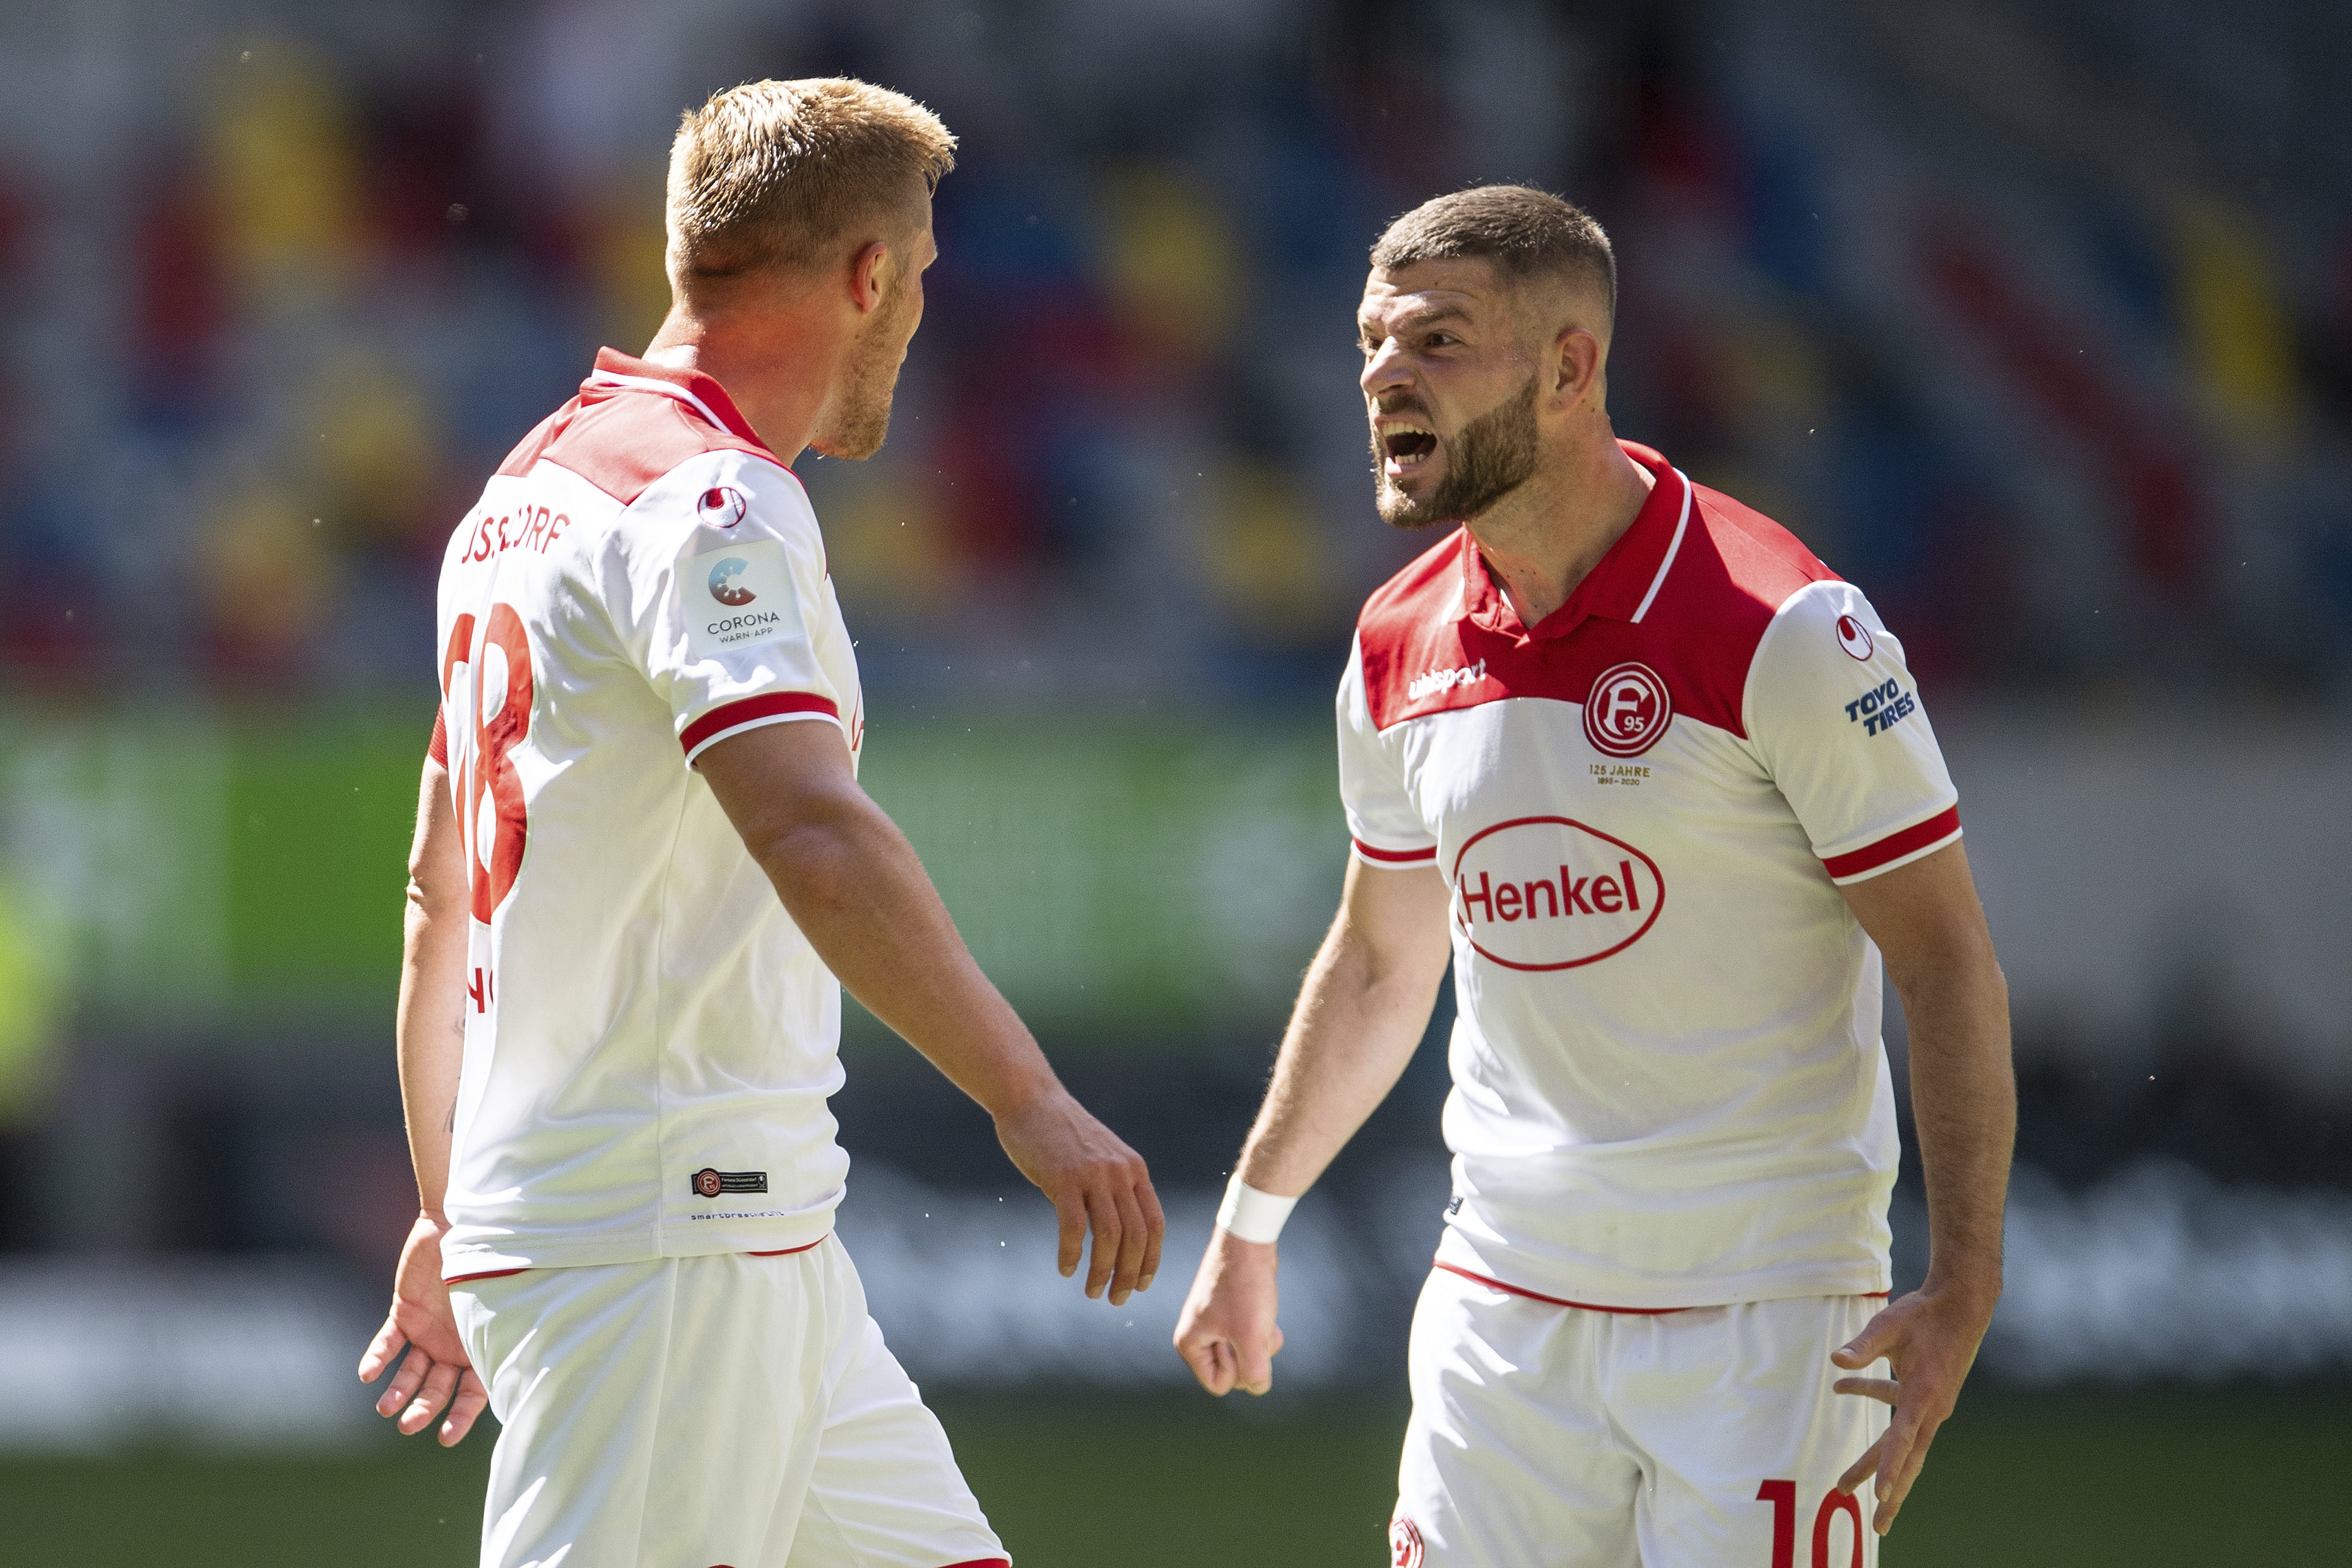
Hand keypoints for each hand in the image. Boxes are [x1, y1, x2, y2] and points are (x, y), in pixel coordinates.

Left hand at [357, 1211, 490, 1445]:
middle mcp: (454, 1346)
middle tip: (408, 1425)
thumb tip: (525, 1366)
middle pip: (438, 1388)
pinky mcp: (404, 1314)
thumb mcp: (502, 1299)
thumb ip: (504, 1328)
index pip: (473, 1392)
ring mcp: (428, 1332)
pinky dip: (377, 1359)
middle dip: (424, 1409)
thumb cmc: (495, 1260)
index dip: (461, 1416)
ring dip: (398, 1392)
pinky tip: (368, 1375)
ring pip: (410, 1373)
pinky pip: (387, 1343)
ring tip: (385, 1409)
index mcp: (482, 1348)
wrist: (464, 1223)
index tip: (446, 1438)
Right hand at [994, 1086, 1164, 1304]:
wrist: (1032, 1099)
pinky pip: (1074, 1226)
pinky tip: (1066, 1269)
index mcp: (1134, 1170)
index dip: (1151, 1260)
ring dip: (1103, 1271)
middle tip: (1116, 1300)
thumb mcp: (1102, 1157)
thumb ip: (1115, 1187)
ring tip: (1092, 1292)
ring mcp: (1093, 1174)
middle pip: (1136, 1236)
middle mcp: (1120, 1172)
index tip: (1141, 1285)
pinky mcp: (1063, 1177)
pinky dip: (1071, 1253)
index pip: (1154, 1223)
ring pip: (1109, 1235)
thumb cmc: (1063, 1134)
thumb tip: (1120, 1233)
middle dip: (1129, 1274)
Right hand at [1174, 1228, 1283, 1395]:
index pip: (1220, 1384)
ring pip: (1247, 1356)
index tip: (1237, 1333)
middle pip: (1235, 1372)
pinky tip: (1265, 1311)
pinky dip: (1263, 1330)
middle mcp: (1197, 1337)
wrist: (1249, 1241)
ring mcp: (1215, 1326)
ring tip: (1259, 1315)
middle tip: (1250, 1321)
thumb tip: (1258, 1386)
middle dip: (1252, 1352)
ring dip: (1261, 1341)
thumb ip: (1254, 1374)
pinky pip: (1252, 1340)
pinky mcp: (1232, 1316)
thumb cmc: (1244, 1286)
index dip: (1239, 1366)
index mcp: (1188, 1345)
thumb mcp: (1250, 1336)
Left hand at [1829, 1278, 1998, 1532]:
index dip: (1890, 1467)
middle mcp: (1932, 1408)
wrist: (1962, 1304)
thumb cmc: (1926, 1312)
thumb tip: (1836, 1360)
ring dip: (1875, 1460)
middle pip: (1907, 1458)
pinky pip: (1897, 1412)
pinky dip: (1870, 1399)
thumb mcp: (1890, 1323)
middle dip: (1889, 1491)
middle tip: (1875, 1526)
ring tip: (1845, 1484)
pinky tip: (1842, 1389)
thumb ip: (1864, 1345)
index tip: (1880, 1494)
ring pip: (1902, 1442)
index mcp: (1924, 1395)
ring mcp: (1931, 1405)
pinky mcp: (1927, 1395)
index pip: (1903, 1439)